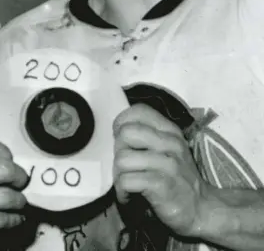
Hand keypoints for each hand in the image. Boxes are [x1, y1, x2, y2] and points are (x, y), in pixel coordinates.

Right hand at [0, 135, 28, 250]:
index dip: (2, 150)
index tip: (7, 159)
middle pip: (2, 168)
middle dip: (17, 174)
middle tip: (21, 180)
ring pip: (6, 195)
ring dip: (18, 199)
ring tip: (20, 201)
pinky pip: (2, 219)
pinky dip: (13, 218)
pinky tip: (15, 218)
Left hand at [112, 104, 210, 237]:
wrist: (201, 208)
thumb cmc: (176, 176)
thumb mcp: (169, 149)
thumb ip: (148, 135)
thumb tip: (118, 130)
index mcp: (170, 131)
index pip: (139, 111)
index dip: (122, 123)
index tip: (122, 140)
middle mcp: (170, 143)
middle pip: (125, 133)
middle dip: (118, 150)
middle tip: (124, 165)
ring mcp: (168, 164)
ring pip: (122, 159)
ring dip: (118, 174)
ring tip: (126, 182)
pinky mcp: (163, 186)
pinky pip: (127, 181)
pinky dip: (122, 191)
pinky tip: (128, 195)